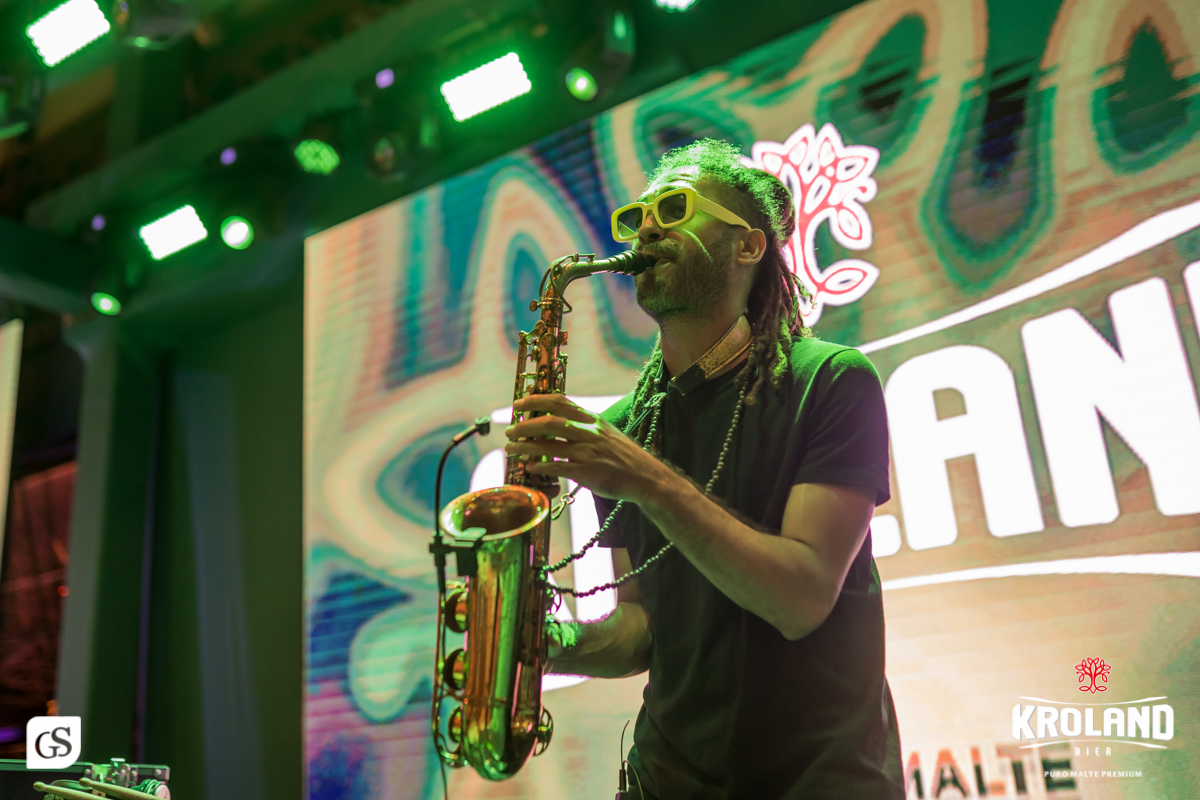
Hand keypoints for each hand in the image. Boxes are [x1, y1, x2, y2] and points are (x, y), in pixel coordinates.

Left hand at [504, 394, 670, 501]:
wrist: (645, 477)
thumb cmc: (623, 456)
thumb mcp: (606, 432)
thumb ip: (583, 426)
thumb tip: (558, 422)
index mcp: (592, 419)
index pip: (560, 402)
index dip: (537, 400)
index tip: (519, 403)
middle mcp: (589, 432)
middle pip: (550, 422)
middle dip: (525, 425)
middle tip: (509, 429)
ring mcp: (588, 452)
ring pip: (549, 445)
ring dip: (526, 447)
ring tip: (511, 448)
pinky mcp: (587, 472)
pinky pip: (558, 468)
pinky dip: (541, 467)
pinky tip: (530, 468)